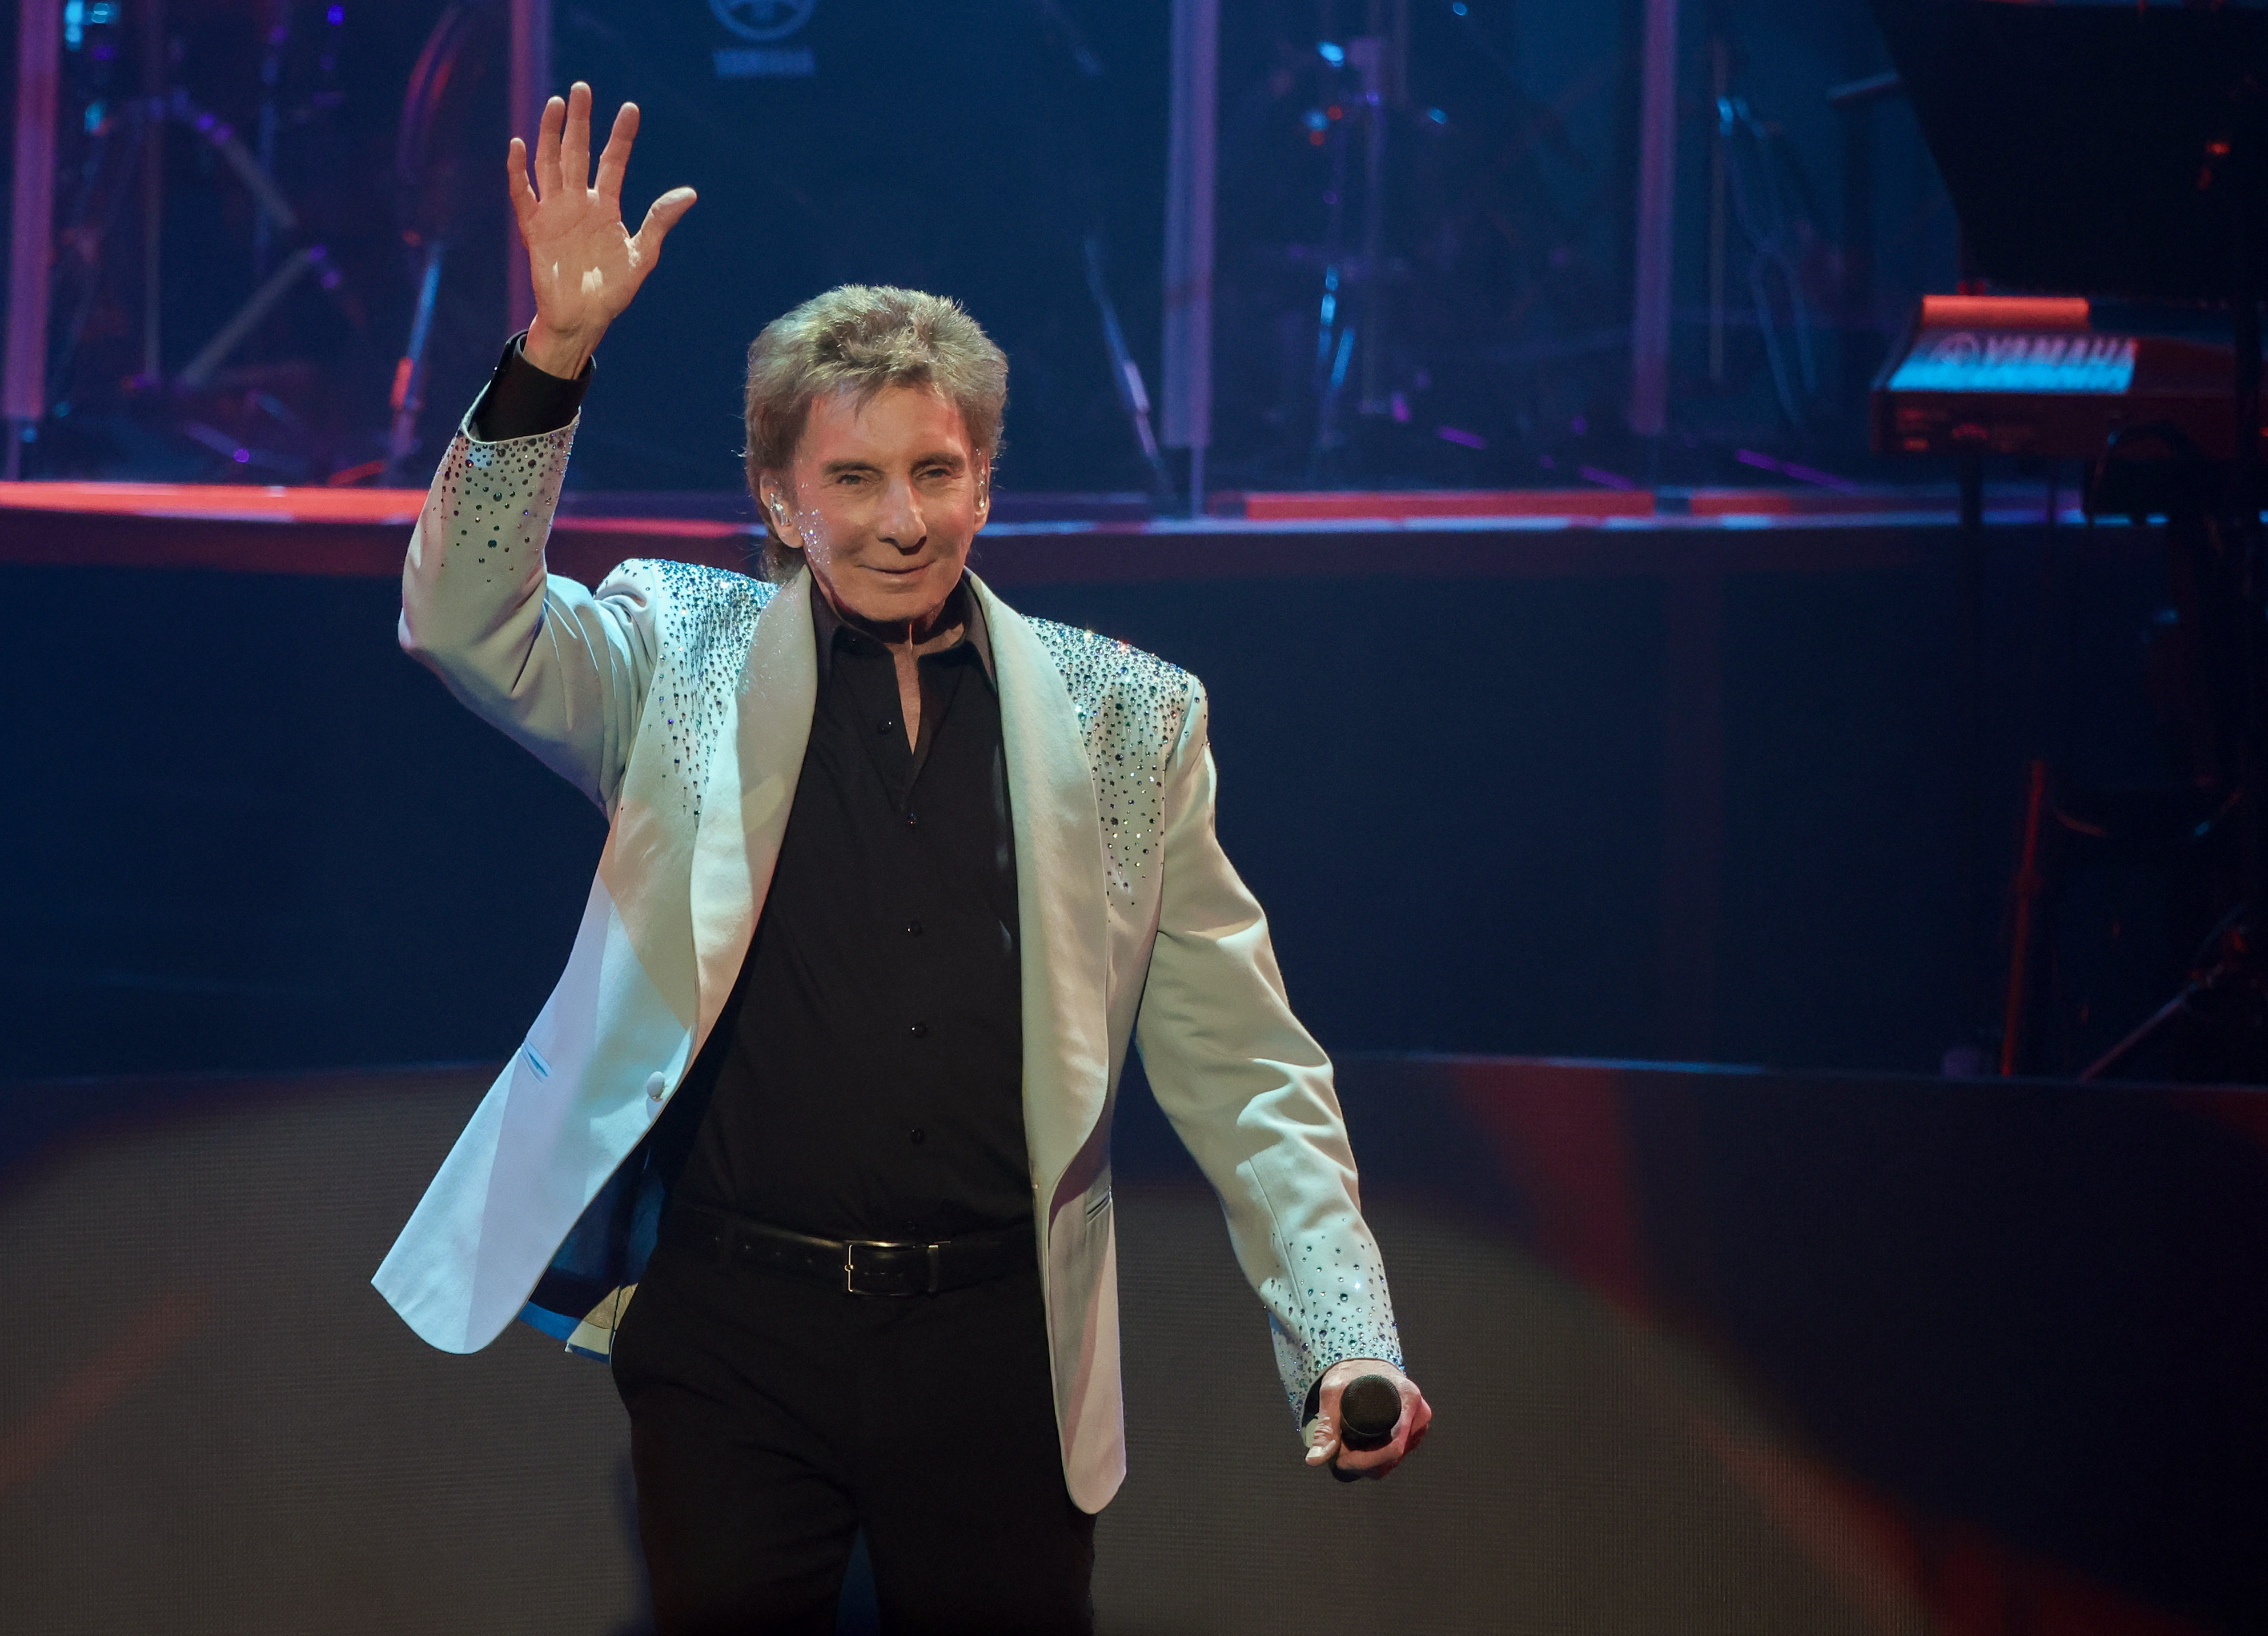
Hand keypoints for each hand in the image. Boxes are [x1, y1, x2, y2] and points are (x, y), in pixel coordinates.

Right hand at [508, 81, 696, 377]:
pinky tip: (519, 144)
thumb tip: (690, 193)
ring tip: (555, 103)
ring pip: (549, 163)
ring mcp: (554, 212)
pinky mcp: (534, 228)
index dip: (621, 136)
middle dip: (579, 121)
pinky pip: (522, 194)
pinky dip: (518, 170)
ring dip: (550, 134)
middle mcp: (578, 202)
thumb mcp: (642, 256)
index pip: (613, 161)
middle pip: (576, 151)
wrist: (583, 319)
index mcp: (605, 206)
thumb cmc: (612, 291)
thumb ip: (660, 222)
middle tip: (581, 88)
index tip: (631, 108)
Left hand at [1303, 1359, 1431, 1480]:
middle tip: (1337, 1452)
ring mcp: (1418, 1424)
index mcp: (1408, 1399)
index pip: (1393, 1445)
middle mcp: (1420, 1413)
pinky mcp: (1413, 1431)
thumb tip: (1314, 1460)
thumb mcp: (1333, 1393)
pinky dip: (1375, 1458)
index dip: (1366, 1460)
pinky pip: (1394, 1455)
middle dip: (1362, 1462)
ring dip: (1368, 1462)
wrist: (1363, 1362)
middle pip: (1392, 1456)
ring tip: (1345, 1446)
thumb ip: (1325, 1427)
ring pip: (1393, 1460)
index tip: (1341, 1460)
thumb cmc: (1351, 1373)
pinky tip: (1358, 1448)